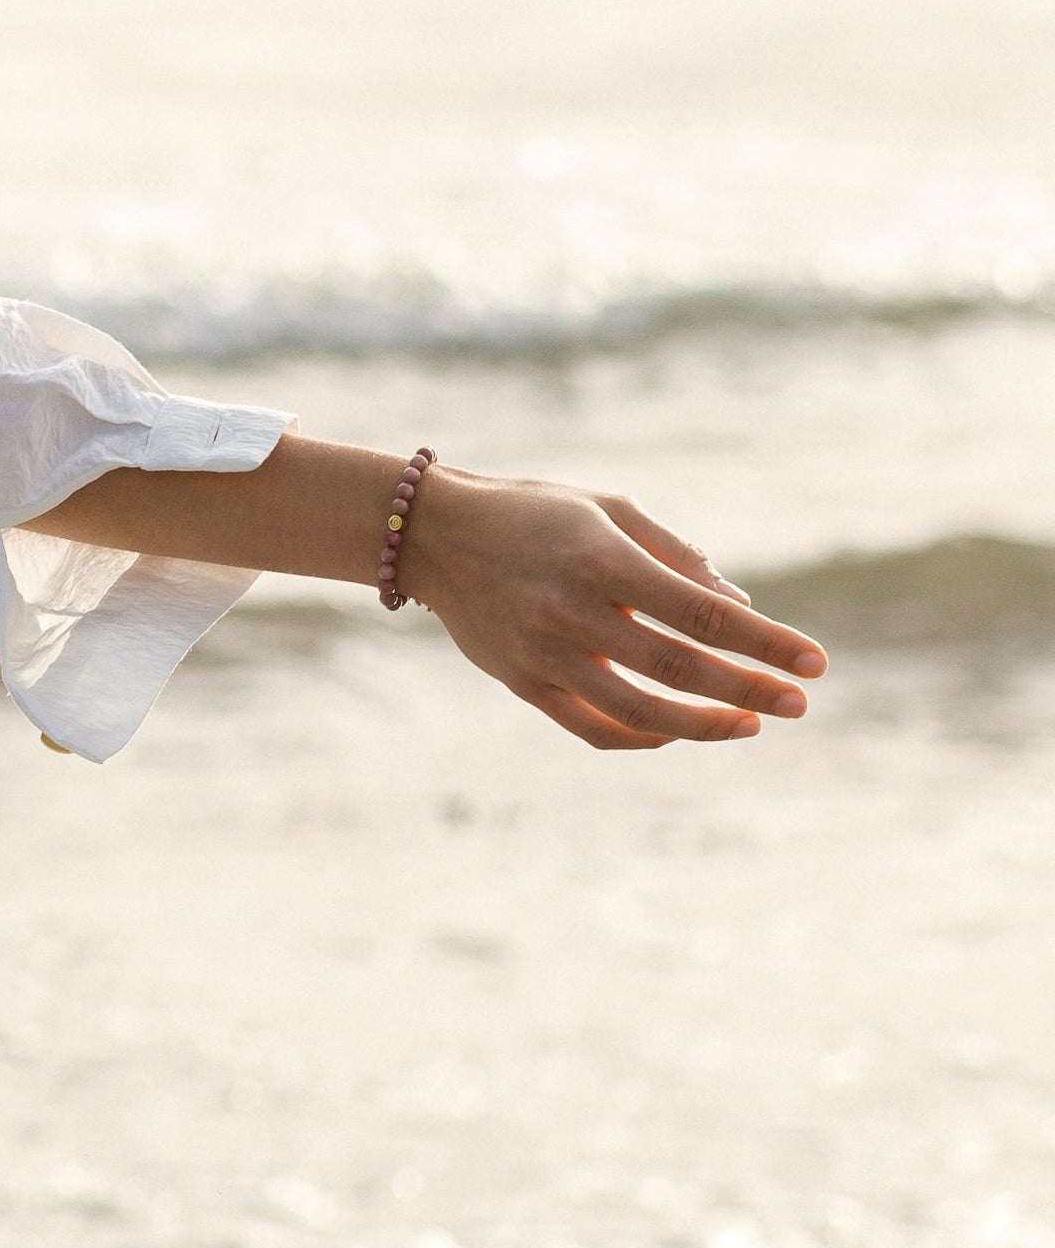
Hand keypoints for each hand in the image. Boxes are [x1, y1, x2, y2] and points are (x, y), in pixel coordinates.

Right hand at [398, 469, 826, 749]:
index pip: (703, 613)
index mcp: (602, 560)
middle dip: (748, 690)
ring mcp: (543, 654)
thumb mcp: (609, 510)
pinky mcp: (522, 682)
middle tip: (798, 704)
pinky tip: (679, 731)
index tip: (814, 663)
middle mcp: (572, 611)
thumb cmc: (534, 514)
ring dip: (703, 726)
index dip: (766, 642)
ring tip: (748, 725)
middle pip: (679, 668)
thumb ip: (676, 556)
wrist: (433, 536)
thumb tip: (741, 607)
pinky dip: (644, 737)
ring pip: (638, 711)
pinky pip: (593, 727)